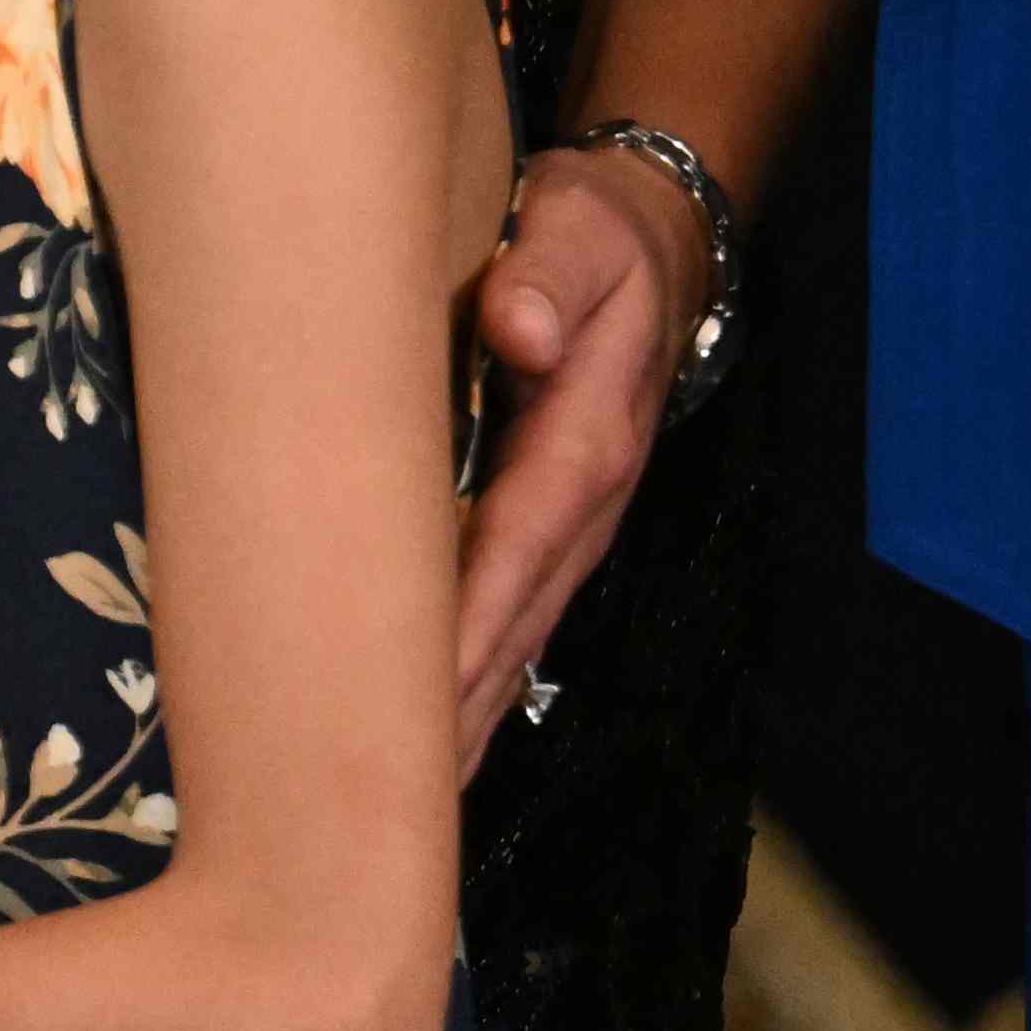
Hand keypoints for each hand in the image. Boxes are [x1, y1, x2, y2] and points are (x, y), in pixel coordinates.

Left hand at [447, 147, 700, 769]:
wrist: (650, 245)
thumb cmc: (595, 234)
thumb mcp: (580, 229)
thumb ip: (549, 276)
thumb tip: (517, 329)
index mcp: (586, 439)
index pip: (516, 542)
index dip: (469, 618)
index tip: (416, 692)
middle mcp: (583, 506)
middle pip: (513, 619)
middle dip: (454, 706)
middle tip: (380, 789)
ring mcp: (571, 528)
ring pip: (512, 636)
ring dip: (460, 715)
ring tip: (392, 802)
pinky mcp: (549, 529)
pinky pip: (507, 616)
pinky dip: (471, 680)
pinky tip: (427, 739)